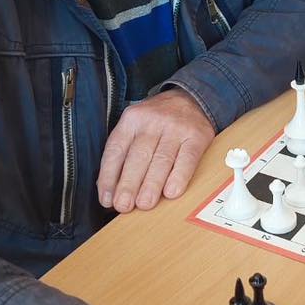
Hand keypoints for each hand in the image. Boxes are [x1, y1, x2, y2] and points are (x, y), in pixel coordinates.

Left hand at [97, 88, 214, 212]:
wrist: (191, 99)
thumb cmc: (158, 122)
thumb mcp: (135, 127)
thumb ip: (122, 155)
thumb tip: (109, 191)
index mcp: (132, 119)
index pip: (116, 149)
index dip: (109, 176)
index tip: (107, 199)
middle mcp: (153, 121)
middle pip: (138, 156)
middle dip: (129, 184)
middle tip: (124, 206)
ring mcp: (176, 128)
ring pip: (162, 160)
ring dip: (151, 185)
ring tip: (144, 204)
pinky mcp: (197, 136)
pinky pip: (187, 159)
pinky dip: (179, 177)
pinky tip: (171, 192)